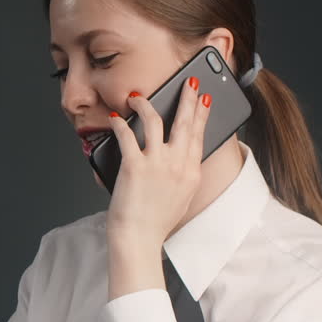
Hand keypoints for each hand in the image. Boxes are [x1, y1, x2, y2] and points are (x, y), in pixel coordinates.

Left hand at [105, 76, 211, 249]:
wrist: (139, 239)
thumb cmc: (155, 223)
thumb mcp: (181, 197)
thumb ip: (183, 175)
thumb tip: (177, 155)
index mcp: (191, 173)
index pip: (199, 135)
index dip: (202, 114)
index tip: (204, 99)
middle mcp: (178, 164)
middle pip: (185, 123)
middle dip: (188, 98)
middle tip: (188, 82)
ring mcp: (157, 164)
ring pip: (156, 121)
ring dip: (146, 104)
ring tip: (138, 97)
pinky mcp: (135, 166)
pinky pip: (128, 135)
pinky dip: (120, 124)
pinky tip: (116, 118)